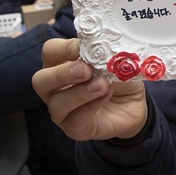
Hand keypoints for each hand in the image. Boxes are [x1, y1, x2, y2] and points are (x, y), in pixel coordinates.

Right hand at [32, 38, 147, 140]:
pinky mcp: (74, 128)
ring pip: (57, 103)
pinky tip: (106, 96)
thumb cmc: (118, 76)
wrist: (135, 101)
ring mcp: (62, 110)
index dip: (63, 48)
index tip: (82, 48)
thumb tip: (100, 46)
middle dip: (62, 74)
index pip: (50, 51)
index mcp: (60, 63)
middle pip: (40, 80)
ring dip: (80, 92)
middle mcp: (55, 87)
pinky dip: (92, 106)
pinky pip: (75, 119)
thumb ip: (103, 52)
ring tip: (102, 85)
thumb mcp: (114, 59)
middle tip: (85, 70)